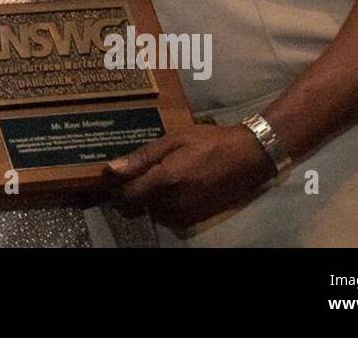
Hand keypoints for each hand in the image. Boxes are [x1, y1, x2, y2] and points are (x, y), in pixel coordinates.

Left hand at [103, 124, 274, 230]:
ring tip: (160, 176)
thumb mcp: (174, 140)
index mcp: (166, 180)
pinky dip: (166, 203)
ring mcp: (186, 213)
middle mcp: (174, 202)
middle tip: (137, 172)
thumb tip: (111, 169)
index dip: (115, 188)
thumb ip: (142, 157)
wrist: (248, 157)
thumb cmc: (209, 141)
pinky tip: (174, 185)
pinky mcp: (197, 218)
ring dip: (150, 198)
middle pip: (138, 204)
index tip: (109, 178)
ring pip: (154, 211)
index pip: (127, 195)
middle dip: (133, 191)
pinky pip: (171, 215)